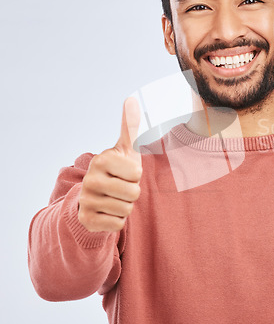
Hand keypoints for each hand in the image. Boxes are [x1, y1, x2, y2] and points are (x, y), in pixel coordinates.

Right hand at [78, 97, 142, 231]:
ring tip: (114, 198)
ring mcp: (86, 200)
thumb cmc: (116, 170)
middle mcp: (90, 179)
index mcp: (102, 160)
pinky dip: (117, 220)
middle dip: (132, 193)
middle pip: (133, 193)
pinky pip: (118, 224)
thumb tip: (132, 98)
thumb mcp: (124, 148)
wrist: (94, 197)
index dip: (136, 175)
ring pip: (126, 210)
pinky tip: (107, 211)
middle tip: (120, 187)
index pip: (137, 174)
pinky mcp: (87, 220)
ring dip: (125, 206)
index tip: (124, 172)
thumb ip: (130, 126)